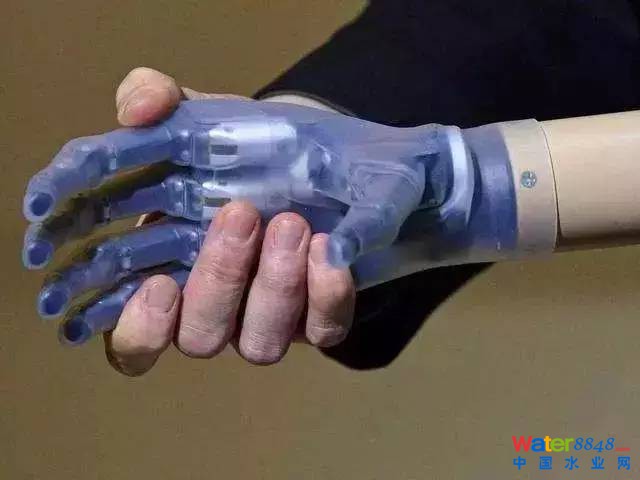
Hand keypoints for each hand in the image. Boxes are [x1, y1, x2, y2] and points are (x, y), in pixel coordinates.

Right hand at [57, 68, 356, 373]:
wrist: (319, 155)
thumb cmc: (242, 148)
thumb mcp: (197, 116)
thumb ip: (156, 101)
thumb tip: (138, 107)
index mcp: (165, 273)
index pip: (133, 334)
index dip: (138, 328)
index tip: (157, 285)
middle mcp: (213, 308)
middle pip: (198, 336)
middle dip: (217, 281)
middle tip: (241, 214)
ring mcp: (266, 317)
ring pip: (260, 344)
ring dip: (274, 288)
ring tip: (291, 223)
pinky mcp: (318, 317)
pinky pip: (323, 331)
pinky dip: (326, 295)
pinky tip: (330, 249)